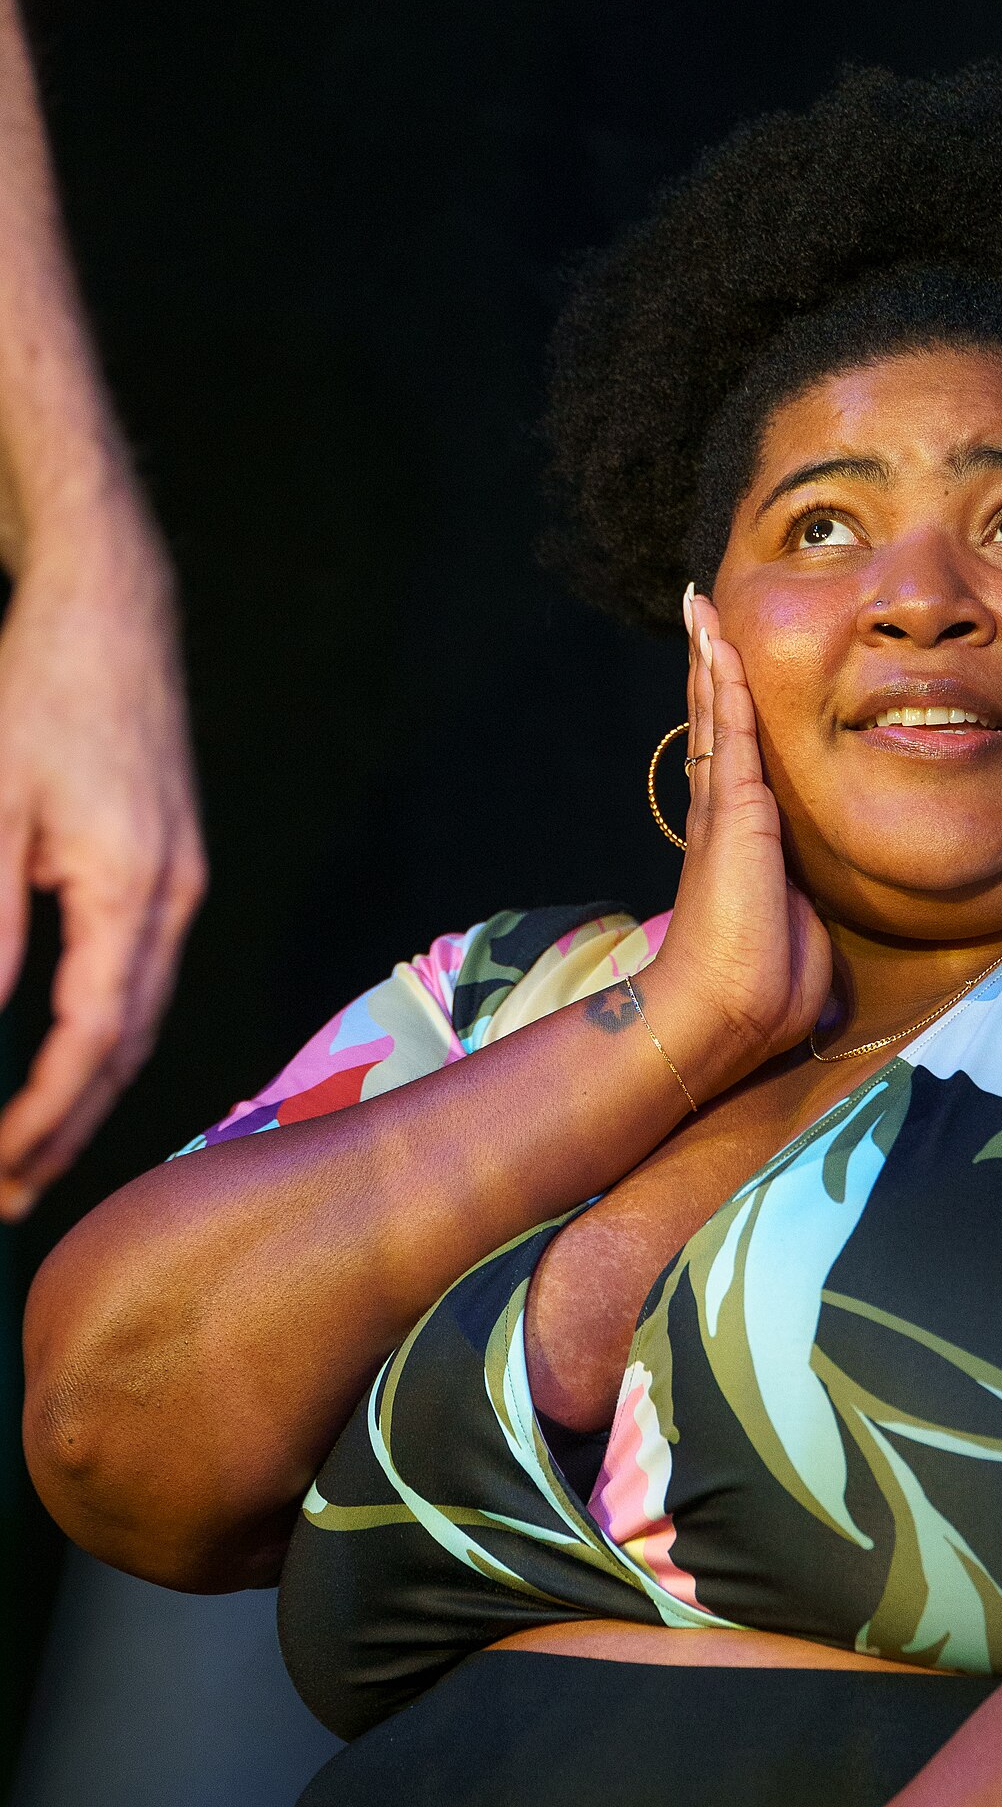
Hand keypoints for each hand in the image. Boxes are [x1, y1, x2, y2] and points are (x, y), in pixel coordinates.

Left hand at [0, 503, 203, 1216]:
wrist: (111, 608)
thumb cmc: (41, 691)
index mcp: (132, 890)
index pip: (90, 1040)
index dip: (42, 1116)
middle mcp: (172, 898)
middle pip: (128, 1046)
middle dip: (68, 1130)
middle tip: (9, 1198)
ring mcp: (179, 882)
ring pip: (140, 1017)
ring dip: (87, 1092)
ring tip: (33, 1151)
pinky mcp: (169, 864)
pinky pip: (142, 977)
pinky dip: (103, 1036)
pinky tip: (69, 1060)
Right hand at [646, 590, 832, 1096]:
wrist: (725, 1012)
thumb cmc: (763, 985)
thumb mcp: (801, 930)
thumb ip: (809, 915)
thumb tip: (823, 952)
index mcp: (741, 838)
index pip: (736, 757)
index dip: (732, 709)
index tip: (728, 666)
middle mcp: (725, 813)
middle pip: (718, 721)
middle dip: (711, 666)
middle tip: (702, 613)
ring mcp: (724, 807)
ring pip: (719, 714)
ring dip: (711, 657)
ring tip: (701, 608)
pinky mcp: (734, 809)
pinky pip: (733, 730)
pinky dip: (725, 682)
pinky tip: (719, 642)